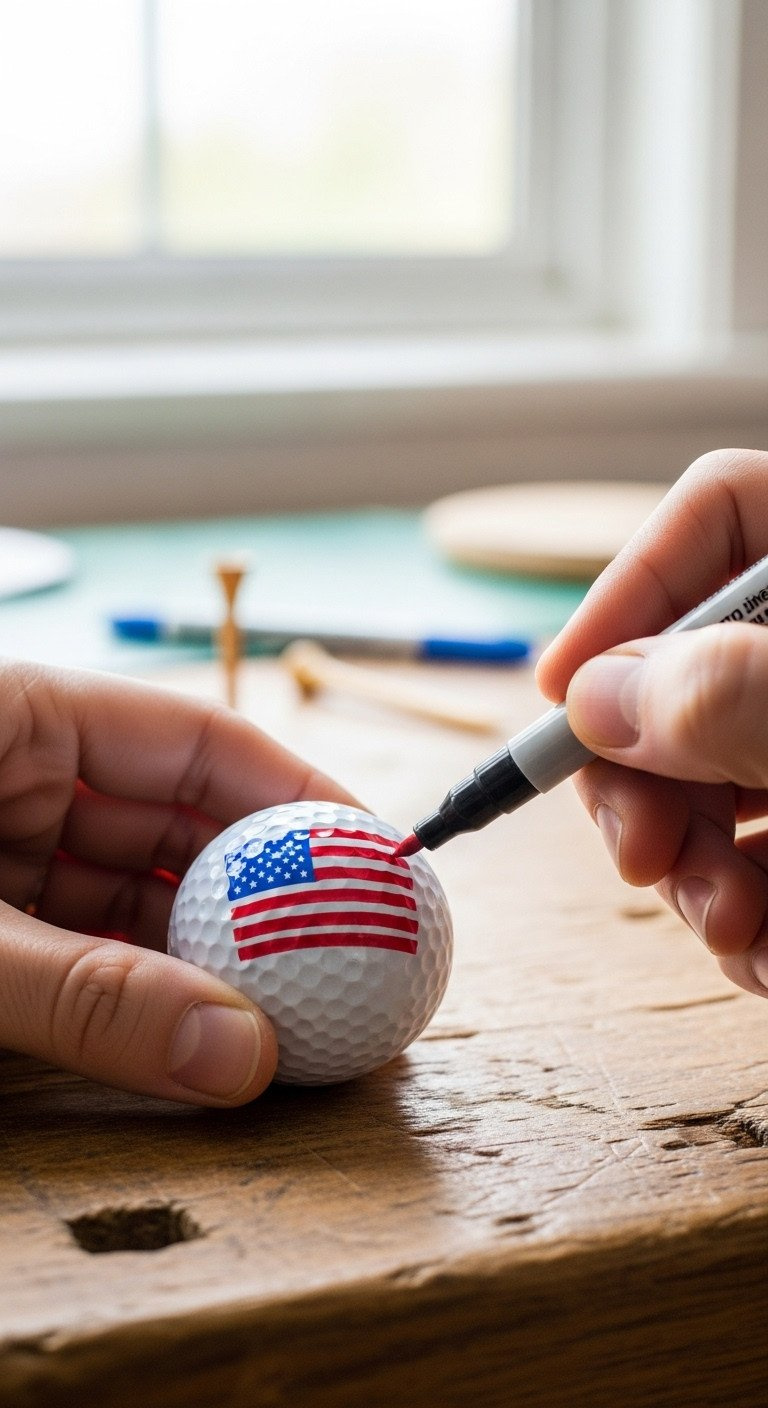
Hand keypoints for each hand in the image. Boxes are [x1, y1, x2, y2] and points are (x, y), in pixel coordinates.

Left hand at [0, 661, 354, 1103]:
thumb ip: (86, 996)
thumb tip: (238, 1057)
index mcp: (23, 718)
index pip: (201, 741)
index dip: (301, 800)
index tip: (377, 866)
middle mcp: (25, 773)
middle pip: (182, 823)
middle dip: (265, 895)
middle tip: (348, 960)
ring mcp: (3, 844)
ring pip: (138, 894)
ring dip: (210, 957)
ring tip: (290, 1014)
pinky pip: (86, 944)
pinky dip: (143, 987)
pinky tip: (202, 1031)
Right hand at [536, 448, 767, 999]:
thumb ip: (731, 693)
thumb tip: (594, 701)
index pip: (716, 514)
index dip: (626, 594)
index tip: (562, 699)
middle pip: (690, 669)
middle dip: (644, 776)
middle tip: (637, 854)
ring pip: (717, 775)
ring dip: (692, 867)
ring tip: (724, 927)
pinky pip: (765, 847)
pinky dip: (746, 907)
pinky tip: (762, 955)